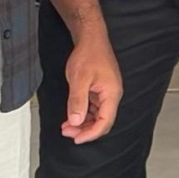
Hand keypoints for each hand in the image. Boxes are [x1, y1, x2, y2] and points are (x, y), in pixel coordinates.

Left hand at [57, 27, 121, 143]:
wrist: (91, 39)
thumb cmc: (89, 54)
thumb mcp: (79, 79)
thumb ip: (77, 101)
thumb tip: (75, 121)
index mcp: (111, 94)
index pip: (105, 122)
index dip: (90, 134)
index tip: (76, 139)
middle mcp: (112, 96)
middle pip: (102, 122)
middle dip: (85, 130)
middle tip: (67, 132)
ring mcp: (106, 93)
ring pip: (97, 116)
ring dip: (83, 123)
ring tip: (66, 126)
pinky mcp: (100, 90)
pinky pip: (93, 108)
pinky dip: (83, 114)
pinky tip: (72, 116)